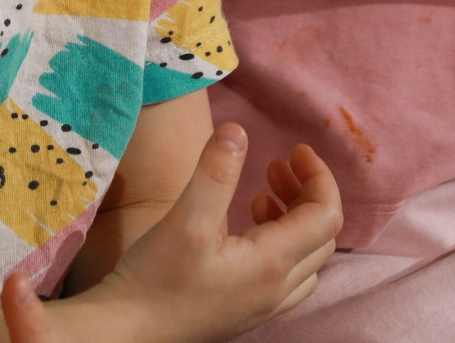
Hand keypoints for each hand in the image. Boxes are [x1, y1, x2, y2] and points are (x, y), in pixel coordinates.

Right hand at [63, 126, 342, 342]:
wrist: (128, 332)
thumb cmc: (156, 278)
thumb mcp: (186, 218)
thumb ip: (215, 172)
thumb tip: (238, 131)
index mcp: (272, 263)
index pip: (326, 215)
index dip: (319, 177)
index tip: (294, 149)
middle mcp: (277, 289)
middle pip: (321, 235)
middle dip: (307, 193)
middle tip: (275, 165)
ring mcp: (263, 304)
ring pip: (306, 258)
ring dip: (295, 219)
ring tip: (260, 195)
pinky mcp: (245, 310)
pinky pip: (286, 275)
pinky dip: (280, 244)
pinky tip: (244, 231)